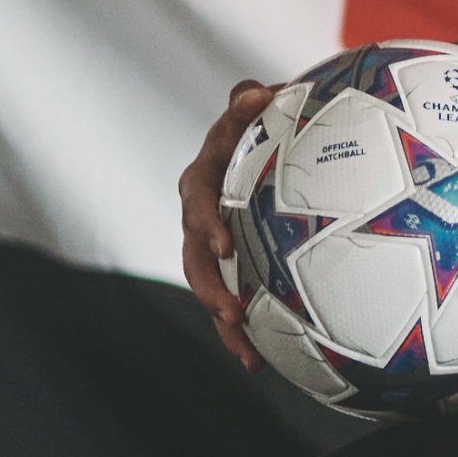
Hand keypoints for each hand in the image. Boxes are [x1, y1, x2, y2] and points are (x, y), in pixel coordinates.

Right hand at [177, 81, 277, 368]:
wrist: (262, 143)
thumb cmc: (257, 122)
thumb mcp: (250, 108)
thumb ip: (247, 102)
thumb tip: (256, 92)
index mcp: (203, 180)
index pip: (197, 200)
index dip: (205, 222)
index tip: (222, 244)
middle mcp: (199, 217)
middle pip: (194, 258)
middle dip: (209, 288)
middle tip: (231, 311)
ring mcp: (212, 246)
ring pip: (210, 289)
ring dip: (224, 322)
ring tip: (247, 353)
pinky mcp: (230, 266)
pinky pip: (230, 301)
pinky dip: (243, 333)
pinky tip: (263, 364)